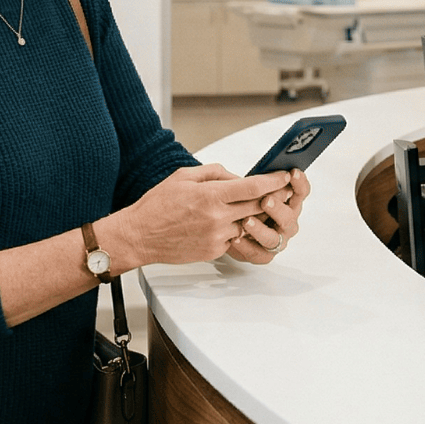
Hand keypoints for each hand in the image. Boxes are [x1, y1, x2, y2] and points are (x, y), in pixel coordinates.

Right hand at [99, 164, 296, 269]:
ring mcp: (216, 237)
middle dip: (272, 197)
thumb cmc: (158, 204)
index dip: (273, 181)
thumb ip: (214, 172)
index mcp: (211, 195)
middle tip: (281, 189)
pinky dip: (235, 229)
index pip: (253, 187)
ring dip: (252, 215)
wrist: (139, 236)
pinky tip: (226, 222)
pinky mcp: (213, 251)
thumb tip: (238, 177)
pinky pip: (234, 238)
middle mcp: (217, 217)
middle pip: (257, 206)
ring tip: (250, 206)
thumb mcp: (184, 176)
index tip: (285, 176)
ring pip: (248, 223)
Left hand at [225, 168, 312, 263]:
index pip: (301, 192)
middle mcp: (287, 222)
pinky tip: (235, 238)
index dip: (299, 183)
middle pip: (289, 216)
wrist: (227, 225)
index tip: (292, 173)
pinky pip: (257, 253)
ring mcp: (278, 239)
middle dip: (277, 208)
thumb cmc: (244, 203)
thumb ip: (260, 182)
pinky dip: (246, 246)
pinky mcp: (264, 254)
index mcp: (290, 203)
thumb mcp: (251, 189)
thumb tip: (262, 172)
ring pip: (273, 238)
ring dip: (260, 229)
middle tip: (265, 200)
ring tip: (246, 221)